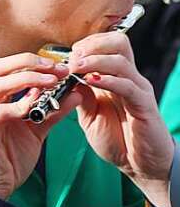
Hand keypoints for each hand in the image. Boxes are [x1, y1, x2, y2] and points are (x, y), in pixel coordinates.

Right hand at [0, 53, 71, 199]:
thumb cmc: (9, 159)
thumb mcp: (35, 131)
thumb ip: (52, 112)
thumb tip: (75, 94)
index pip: (3, 67)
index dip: (30, 60)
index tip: (58, 64)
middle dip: (28, 62)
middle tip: (57, 67)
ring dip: (27, 79)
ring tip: (53, 82)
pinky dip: (18, 105)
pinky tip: (36, 106)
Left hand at [70, 31, 174, 206]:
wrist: (138, 163)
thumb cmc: (116, 138)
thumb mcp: (89, 115)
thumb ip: (79, 96)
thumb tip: (63, 78)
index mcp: (114, 78)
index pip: (106, 45)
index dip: (85, 45)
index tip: (66, 57)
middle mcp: (128, 79)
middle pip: (118, 43)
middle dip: (92, 46)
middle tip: (72, 59)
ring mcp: (137, 90)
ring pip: (121, 60)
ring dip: (95, 61)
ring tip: (76, 68)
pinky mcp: (144, 105)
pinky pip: (128, 86)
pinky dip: (108, 80)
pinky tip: (91, 81)